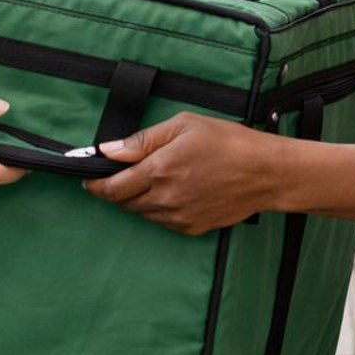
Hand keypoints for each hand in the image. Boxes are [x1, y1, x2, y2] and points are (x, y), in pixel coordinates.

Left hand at [83, 112, 277, 233]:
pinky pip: (162, 221)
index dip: (96, 183)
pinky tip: (173, 191)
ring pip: (142, 212)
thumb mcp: (184, 126)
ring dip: (137, 198)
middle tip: (120, 175)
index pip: (112, 186)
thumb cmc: (229, 142)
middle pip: (123, 201)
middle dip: (115, 189)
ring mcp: (178, 217)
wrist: (266, 173)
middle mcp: (165, 198)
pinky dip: (158, 208)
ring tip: (153, 179)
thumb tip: (109, 150)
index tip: (89, 177)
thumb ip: (142, 140)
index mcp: (159, 170)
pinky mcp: (191, 228)